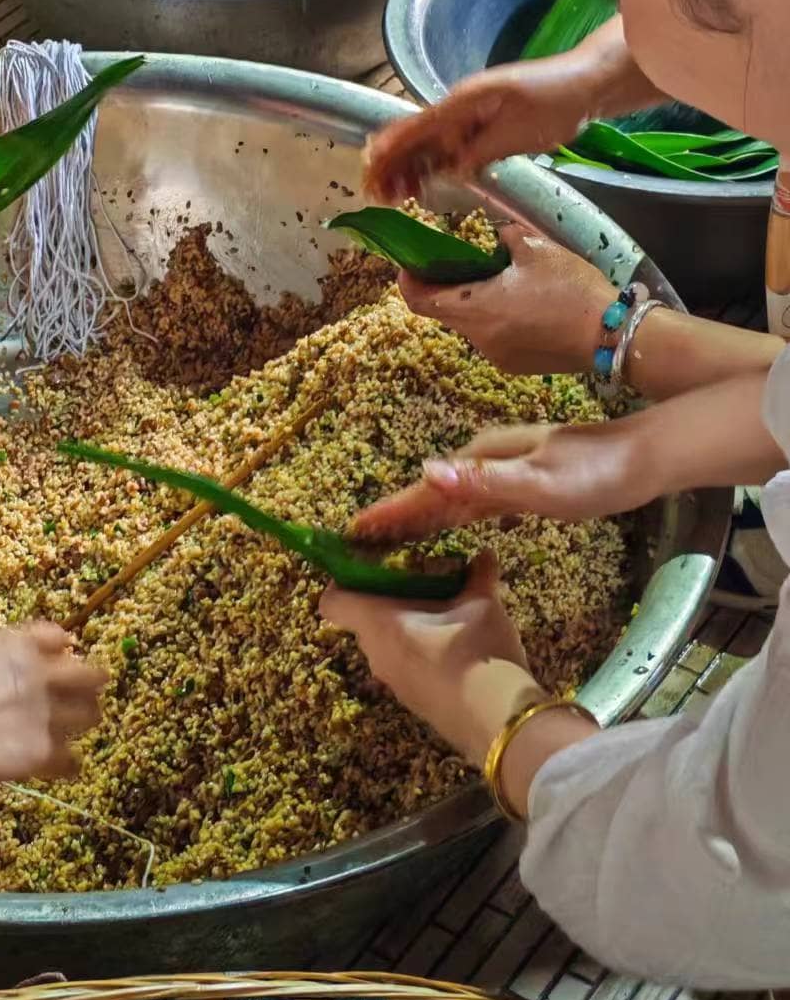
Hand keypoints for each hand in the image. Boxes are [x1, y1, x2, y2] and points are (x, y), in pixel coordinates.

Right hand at [0, 623, 107, 790]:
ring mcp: (48, 715)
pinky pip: (71, 760)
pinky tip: (62, 767)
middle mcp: (42, 675)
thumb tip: (10, 659)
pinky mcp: (44, 753)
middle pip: (89, 676)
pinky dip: (67, 764)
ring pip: (89, 716)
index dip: (61, 651)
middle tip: (84, 695)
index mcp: (18, 646)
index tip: (61, 658)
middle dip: (89, 685)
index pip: (59, 638)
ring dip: (83, 720)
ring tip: (74, 729)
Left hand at [321, 553, 541, 764]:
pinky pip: (404, 668)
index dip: (342, 582)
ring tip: (441, 613)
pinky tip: (455, 649)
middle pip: (363, 621)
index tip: (368, 568)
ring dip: (405, 629)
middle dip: (385, 600)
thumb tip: (485, 553)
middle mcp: (377, 655)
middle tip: (416, 583)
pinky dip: (419, 654)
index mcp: (379, 624)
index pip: (333, 602)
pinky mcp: (414, 702)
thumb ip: (479, 576)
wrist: (498, 720)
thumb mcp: (482, 605)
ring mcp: (394, 684)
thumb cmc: (477, 651)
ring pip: (386, 646)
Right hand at [346, 416, 650, 546]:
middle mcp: (487, 459)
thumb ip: (483, 482)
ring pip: (452, 497)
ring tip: (394, 537)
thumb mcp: (539, 484)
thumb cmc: (594, 473)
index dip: (391, 511)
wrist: (643, 458)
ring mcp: (505, 469)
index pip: (427, 489)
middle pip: (432, 492)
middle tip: (361, 540)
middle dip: (398, 515)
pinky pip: (474, 501)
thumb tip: (427, 473)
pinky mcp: (522, 483)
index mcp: (484, 459)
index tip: (355, 530)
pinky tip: (450, 525)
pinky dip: (453, 515)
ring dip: (423, 516)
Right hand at [365, 59, 594, 203]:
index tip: (370, 169)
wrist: (585, 84)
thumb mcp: (519, 130)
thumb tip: (451, 170)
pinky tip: (423, 186)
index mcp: (463, 103)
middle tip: (375, 194)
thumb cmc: (555, 100)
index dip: (390, 150)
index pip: (416, 128)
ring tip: (392, 197)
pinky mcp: (483, 129)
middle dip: (391, 165)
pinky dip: (432, 168)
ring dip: (408, 170)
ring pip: (429, 146)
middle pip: (415, 138)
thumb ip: (483, 149)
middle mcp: (459, 109)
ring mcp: (470, 118)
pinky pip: (450, 150)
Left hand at [398, 224, 614, 375]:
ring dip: (475, 302)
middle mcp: (478, 338)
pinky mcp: (516, 365)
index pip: (419, 300)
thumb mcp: (537, 249)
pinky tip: (522, 302)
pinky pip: (493, 337)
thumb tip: (497, 235)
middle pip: (444, 311)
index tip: (413, 261)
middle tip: (461, 261)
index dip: (409, 280)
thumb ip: (506, 238)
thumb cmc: (570, 290)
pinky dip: (496, 318)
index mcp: (475, 307)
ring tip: (500, 279)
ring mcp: (497, 356)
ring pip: (471, 325)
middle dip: (446, 286)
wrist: (612, 337)